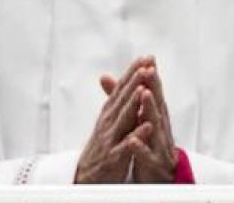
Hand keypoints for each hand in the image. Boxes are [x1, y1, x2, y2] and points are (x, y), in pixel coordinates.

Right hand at [74, 56, 155, 182]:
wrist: (87, 176)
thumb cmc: (102, 147)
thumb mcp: (107, 121)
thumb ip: (115, 100)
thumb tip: (115, 77)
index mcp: (109, 113)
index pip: (122, 89)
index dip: (134, 73)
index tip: (146, 58)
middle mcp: (108, 122)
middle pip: (123, 99)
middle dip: (135, 81)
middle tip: (146, 65)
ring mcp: (111, 139)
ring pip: (124, 118)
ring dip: (133, 103)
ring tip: (143, 88)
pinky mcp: (115, 157)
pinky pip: (127, 145)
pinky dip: (137, 135)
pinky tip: (146, 126)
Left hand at [127, 61, 176, 182]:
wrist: (157, 178)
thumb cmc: (149, 146)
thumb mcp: (136, 120)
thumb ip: (122, 99)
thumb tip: (106, 76)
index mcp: (154, 118)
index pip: (152, 94)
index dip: (150, 77)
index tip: (147, 59)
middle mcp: (159, 129)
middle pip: (157, 105)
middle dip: (154, 87)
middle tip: (150, 69)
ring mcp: (158, 146)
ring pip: (155, 127)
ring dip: (150, 110)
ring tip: (145, 94)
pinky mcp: (153, 164)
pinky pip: (146, 156)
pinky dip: (140, 147)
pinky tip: (133, 139)